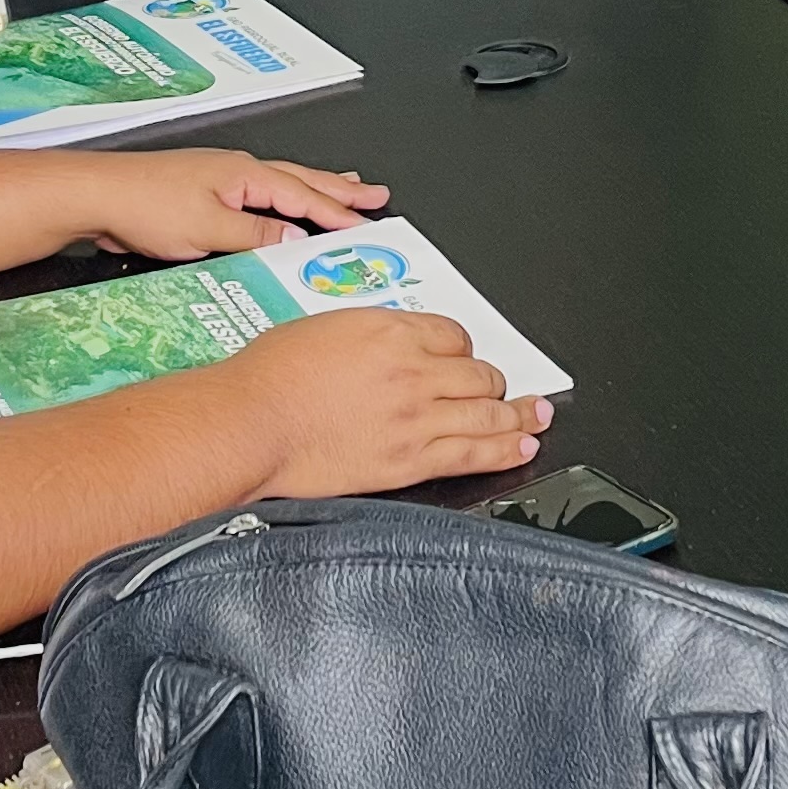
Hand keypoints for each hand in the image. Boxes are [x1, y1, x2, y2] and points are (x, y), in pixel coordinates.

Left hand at [75, 150, 387, 259]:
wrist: (96, 195)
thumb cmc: (144, 204)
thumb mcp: (208, 228)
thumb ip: (256, 234)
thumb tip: (295, 238)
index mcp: (245, 174)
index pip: (304, 194)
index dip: (339, 211)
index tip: (369, 222)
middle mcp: (237, 171)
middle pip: (301, 179)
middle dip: (340, 189)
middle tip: (374, 194)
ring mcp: (221, 180)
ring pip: (282, 183)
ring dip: (316, 189)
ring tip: (344, 189)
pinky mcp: (204, 195)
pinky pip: (258, 196)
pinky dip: (283, 200)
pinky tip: (283, 209)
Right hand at [218, 307, 540, 495]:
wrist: (250, 422)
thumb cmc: (267, 377)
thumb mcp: (321, 329)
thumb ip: (363, 336)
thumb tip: (382, 346)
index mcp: (389, 329)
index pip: (453, 335)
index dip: (461, 349)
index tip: (461, 359)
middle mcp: (412, 369)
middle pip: (479, 373)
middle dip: (493, 382)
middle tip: (500, 390)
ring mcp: (416, 416)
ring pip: (489, 412)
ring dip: (519, 414)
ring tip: (536, 416)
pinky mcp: (410, 459)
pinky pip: (473, 452)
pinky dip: (506, 448)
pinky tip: (522, 445)